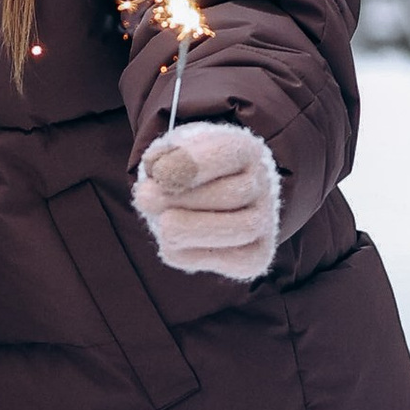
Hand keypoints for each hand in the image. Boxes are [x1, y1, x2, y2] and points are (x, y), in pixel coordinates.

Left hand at [133, 122, 283, 280]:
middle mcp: (263, 184)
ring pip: (241, 229)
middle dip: (181, 200)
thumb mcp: (172, 154)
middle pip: (232, 195)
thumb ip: (164, 159)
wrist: (208, 197)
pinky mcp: (257, 254)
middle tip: (144, 198)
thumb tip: (158, 175)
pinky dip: (193, 254)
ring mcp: (264, 221)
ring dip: (191, 230)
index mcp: (245, 149)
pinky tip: (174, 242)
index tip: (158, 173)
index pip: (227, 153)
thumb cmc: (186, 173)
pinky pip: (230, 259)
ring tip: (161, 222)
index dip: (191, 164)